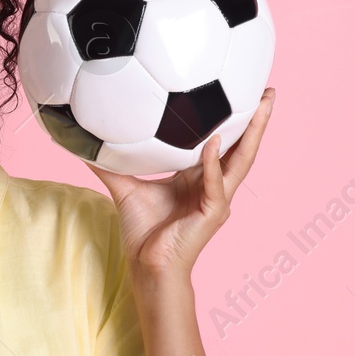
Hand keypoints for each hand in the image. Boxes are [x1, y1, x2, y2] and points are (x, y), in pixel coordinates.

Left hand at [86, 88, 274, 277]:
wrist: (146, 265)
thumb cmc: (143, 231)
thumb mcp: (125, 187)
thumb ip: (111, 164)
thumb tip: (86, 141)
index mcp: (199, 177)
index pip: (222, 143)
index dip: (233, 119)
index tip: (240, 90)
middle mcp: (214, 185)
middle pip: (242, 147)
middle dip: (256, 120)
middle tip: (268, 90)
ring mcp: (217, 199)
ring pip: (241, 161)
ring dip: (252, 134)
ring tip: (260, 107)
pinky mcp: (213, 213)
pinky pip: (215, 183)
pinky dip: (212, 162)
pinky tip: (213, 142)